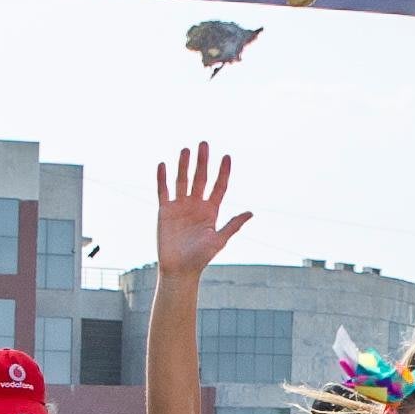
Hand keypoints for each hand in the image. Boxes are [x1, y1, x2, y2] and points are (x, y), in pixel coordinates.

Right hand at [156, 141, 252, 274]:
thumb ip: (233, 225)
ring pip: (182, 180)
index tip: (227, 156)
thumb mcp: (219, 240)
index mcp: (211, 211)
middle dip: (203, 161)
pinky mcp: (165, 211)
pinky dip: (162, 178)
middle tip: (204, 143)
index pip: (219, 186)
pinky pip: (163, 191)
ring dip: (184, 165)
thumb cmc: (201, 258)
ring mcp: (180, 206)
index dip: (223, 172)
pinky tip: (163, 165)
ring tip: (186, 149)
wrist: (179, 270)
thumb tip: (251, 212)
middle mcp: (196, 205)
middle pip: (201, 178)